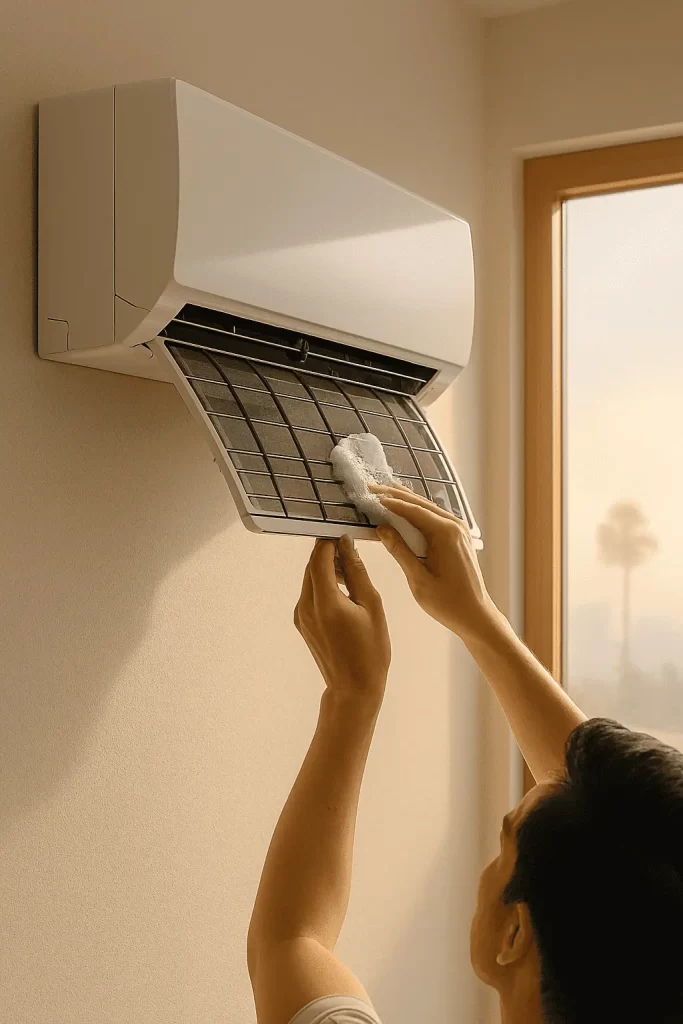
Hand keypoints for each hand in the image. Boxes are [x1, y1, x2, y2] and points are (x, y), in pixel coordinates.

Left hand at [294, 536, 390, 705]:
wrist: (353, 688)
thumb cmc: (371, 650)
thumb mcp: (371, 606)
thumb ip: (357, 572)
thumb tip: (346, 544)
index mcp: (324, 601)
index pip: (319, 557)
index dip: (330, 540)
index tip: (345, 532)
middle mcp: (305, 606)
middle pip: (312, 566)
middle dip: (329, 554)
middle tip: (352, 551)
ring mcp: (300, 616)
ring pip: (310, 580)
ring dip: (327, 570)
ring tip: (353, 575)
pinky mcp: (301, 623)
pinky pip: (310, 595)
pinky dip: (324, 586)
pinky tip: (344, 594)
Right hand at [369, 484, 499, 643]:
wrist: (475, 615)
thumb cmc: (448, 602)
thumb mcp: (418, 579)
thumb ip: (399, 551)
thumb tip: (382, 529)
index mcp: (446, 534)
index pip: (413, 511)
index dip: (391, 503)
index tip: (372, 495)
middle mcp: (455, 526)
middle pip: (421, 504)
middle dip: (396, 495)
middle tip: (373, 487)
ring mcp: (459, 530)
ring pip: (428, 508)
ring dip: (406, 501)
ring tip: (385, 492)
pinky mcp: (458, 537)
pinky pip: (435, 518)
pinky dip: (417, 512)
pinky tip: (405, 509)